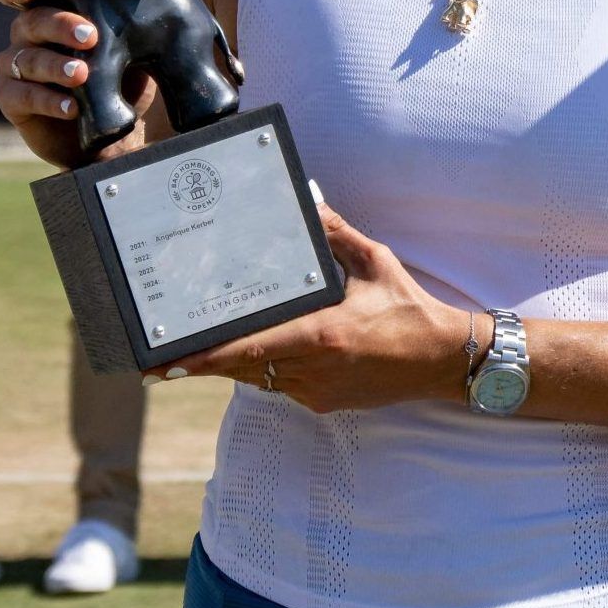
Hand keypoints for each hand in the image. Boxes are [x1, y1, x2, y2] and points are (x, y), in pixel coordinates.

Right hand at [0, 0, 148, 168]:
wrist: (113, 133)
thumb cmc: (121, 78)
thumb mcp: (132, 50)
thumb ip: (130, 26)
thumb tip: (149, 3)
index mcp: (52, 12)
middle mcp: (27, 36)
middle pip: (30, 22)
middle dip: (59, 26)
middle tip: (90, 36)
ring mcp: (15, 67)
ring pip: (26, 60)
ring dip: (55, 66)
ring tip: (82, 75)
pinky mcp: (11, 100)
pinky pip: (20, 96)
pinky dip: (47, 101)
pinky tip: (71, 108)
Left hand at [155, 194, 472, 411]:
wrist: (442, 359)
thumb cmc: (409, 308)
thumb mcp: (376, 263)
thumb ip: (337, 234)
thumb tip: (310, 204)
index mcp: (320, 335)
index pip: (245, 350)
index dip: (201, 359)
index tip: (165, 364)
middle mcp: (313, 369)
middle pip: (241, 369)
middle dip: (206, 362)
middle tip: (165, 357)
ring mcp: (317, 391)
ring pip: (258, 380)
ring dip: (237, 364)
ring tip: (209, 349)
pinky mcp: (324, 404)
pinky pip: (281, 388)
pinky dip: (268, 370)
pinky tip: (267, 352)